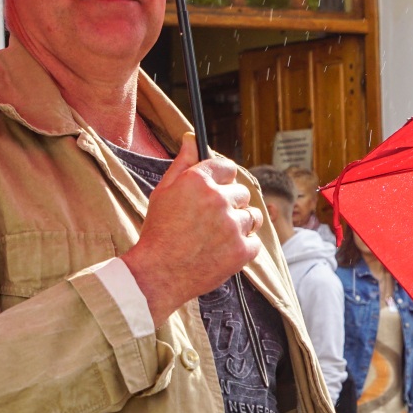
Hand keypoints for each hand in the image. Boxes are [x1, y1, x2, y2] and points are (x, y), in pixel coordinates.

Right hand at [121, 139, 262, 324]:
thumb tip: (192, 138)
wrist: (157, 274)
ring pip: (252, 216)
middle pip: (241, 192)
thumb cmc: (158, 232)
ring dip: (241, 223)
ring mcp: (233, 226)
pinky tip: (223, 251)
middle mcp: (219, 199)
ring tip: (219, 235)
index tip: (219, 189)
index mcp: (199, 181)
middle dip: (230, 203)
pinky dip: (243, 247)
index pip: (227, 167)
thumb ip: (182, 163)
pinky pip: (254, 242)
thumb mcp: (163, 192)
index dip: (223, 179)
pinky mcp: (242, 251)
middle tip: (210, 219)